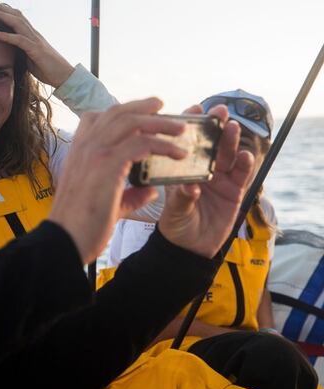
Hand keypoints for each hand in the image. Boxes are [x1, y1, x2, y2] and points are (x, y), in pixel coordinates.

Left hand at [0, 1, 73, 88]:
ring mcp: (35, 40)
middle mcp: (33, 34)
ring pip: (17, 23)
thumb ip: (21, 51)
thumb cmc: (47, 68)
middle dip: (1, 8)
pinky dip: (6, 36)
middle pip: (16, 15)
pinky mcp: (35, 50)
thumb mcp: (30, 57)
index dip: (5, 11)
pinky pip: (19, 40)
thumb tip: (10, 50)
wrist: (64, 76)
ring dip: (2, 16)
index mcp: (31, 35)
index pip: (17, 18)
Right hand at [49, 98, 187, 263]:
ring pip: (132, 123)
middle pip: (118, 113)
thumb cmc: (80, 224)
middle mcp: (85, 146)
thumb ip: (129, 193)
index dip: (120, 112)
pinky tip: (178, 154)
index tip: (140, 114)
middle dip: (143, 107)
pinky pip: (142, 144)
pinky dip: (164, 146)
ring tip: (181, 129)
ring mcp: (95, 152)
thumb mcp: (105, 202)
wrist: (65, 238)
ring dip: (160, 123)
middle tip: (163, 107)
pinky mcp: (108, 164)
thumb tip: (151, 190)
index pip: (96, 118)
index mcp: (78, 151)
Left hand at [159, 104, 253, 257]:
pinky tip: (245, 154)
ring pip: (228, 155)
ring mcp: (220, 179)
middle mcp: (202, 170)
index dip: (192, 125)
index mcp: (183, 169)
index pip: (187, 143)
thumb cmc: (176, 225)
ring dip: (231, 141)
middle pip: (212, 144)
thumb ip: (182, 198)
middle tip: (220, 112)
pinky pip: (242, 174)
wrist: (190, 248)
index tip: (195, 108)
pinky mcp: (234, 191)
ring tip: (232, 128)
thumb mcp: (174, 211)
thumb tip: (191, 187)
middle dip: (217, 126)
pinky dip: (245, 164)